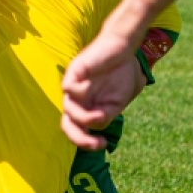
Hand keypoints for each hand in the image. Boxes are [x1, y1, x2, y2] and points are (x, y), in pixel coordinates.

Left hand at [61, 31, 141, 149]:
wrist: (125, 49)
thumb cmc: (123, 74)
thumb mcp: (116, 103)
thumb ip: (104, 116)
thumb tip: (93, 126)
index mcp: (88, 107)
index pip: (77, 130)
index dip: (86, 143)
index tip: (104, 144)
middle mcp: (78, 99)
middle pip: (66, 125)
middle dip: (78, 138)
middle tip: (95, 142)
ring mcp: (75, 85)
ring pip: (67, 108)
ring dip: (84, 118)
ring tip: (101, 115)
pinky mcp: (74, 71)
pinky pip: (68, 87)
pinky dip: (79, 92)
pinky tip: (90, 87)